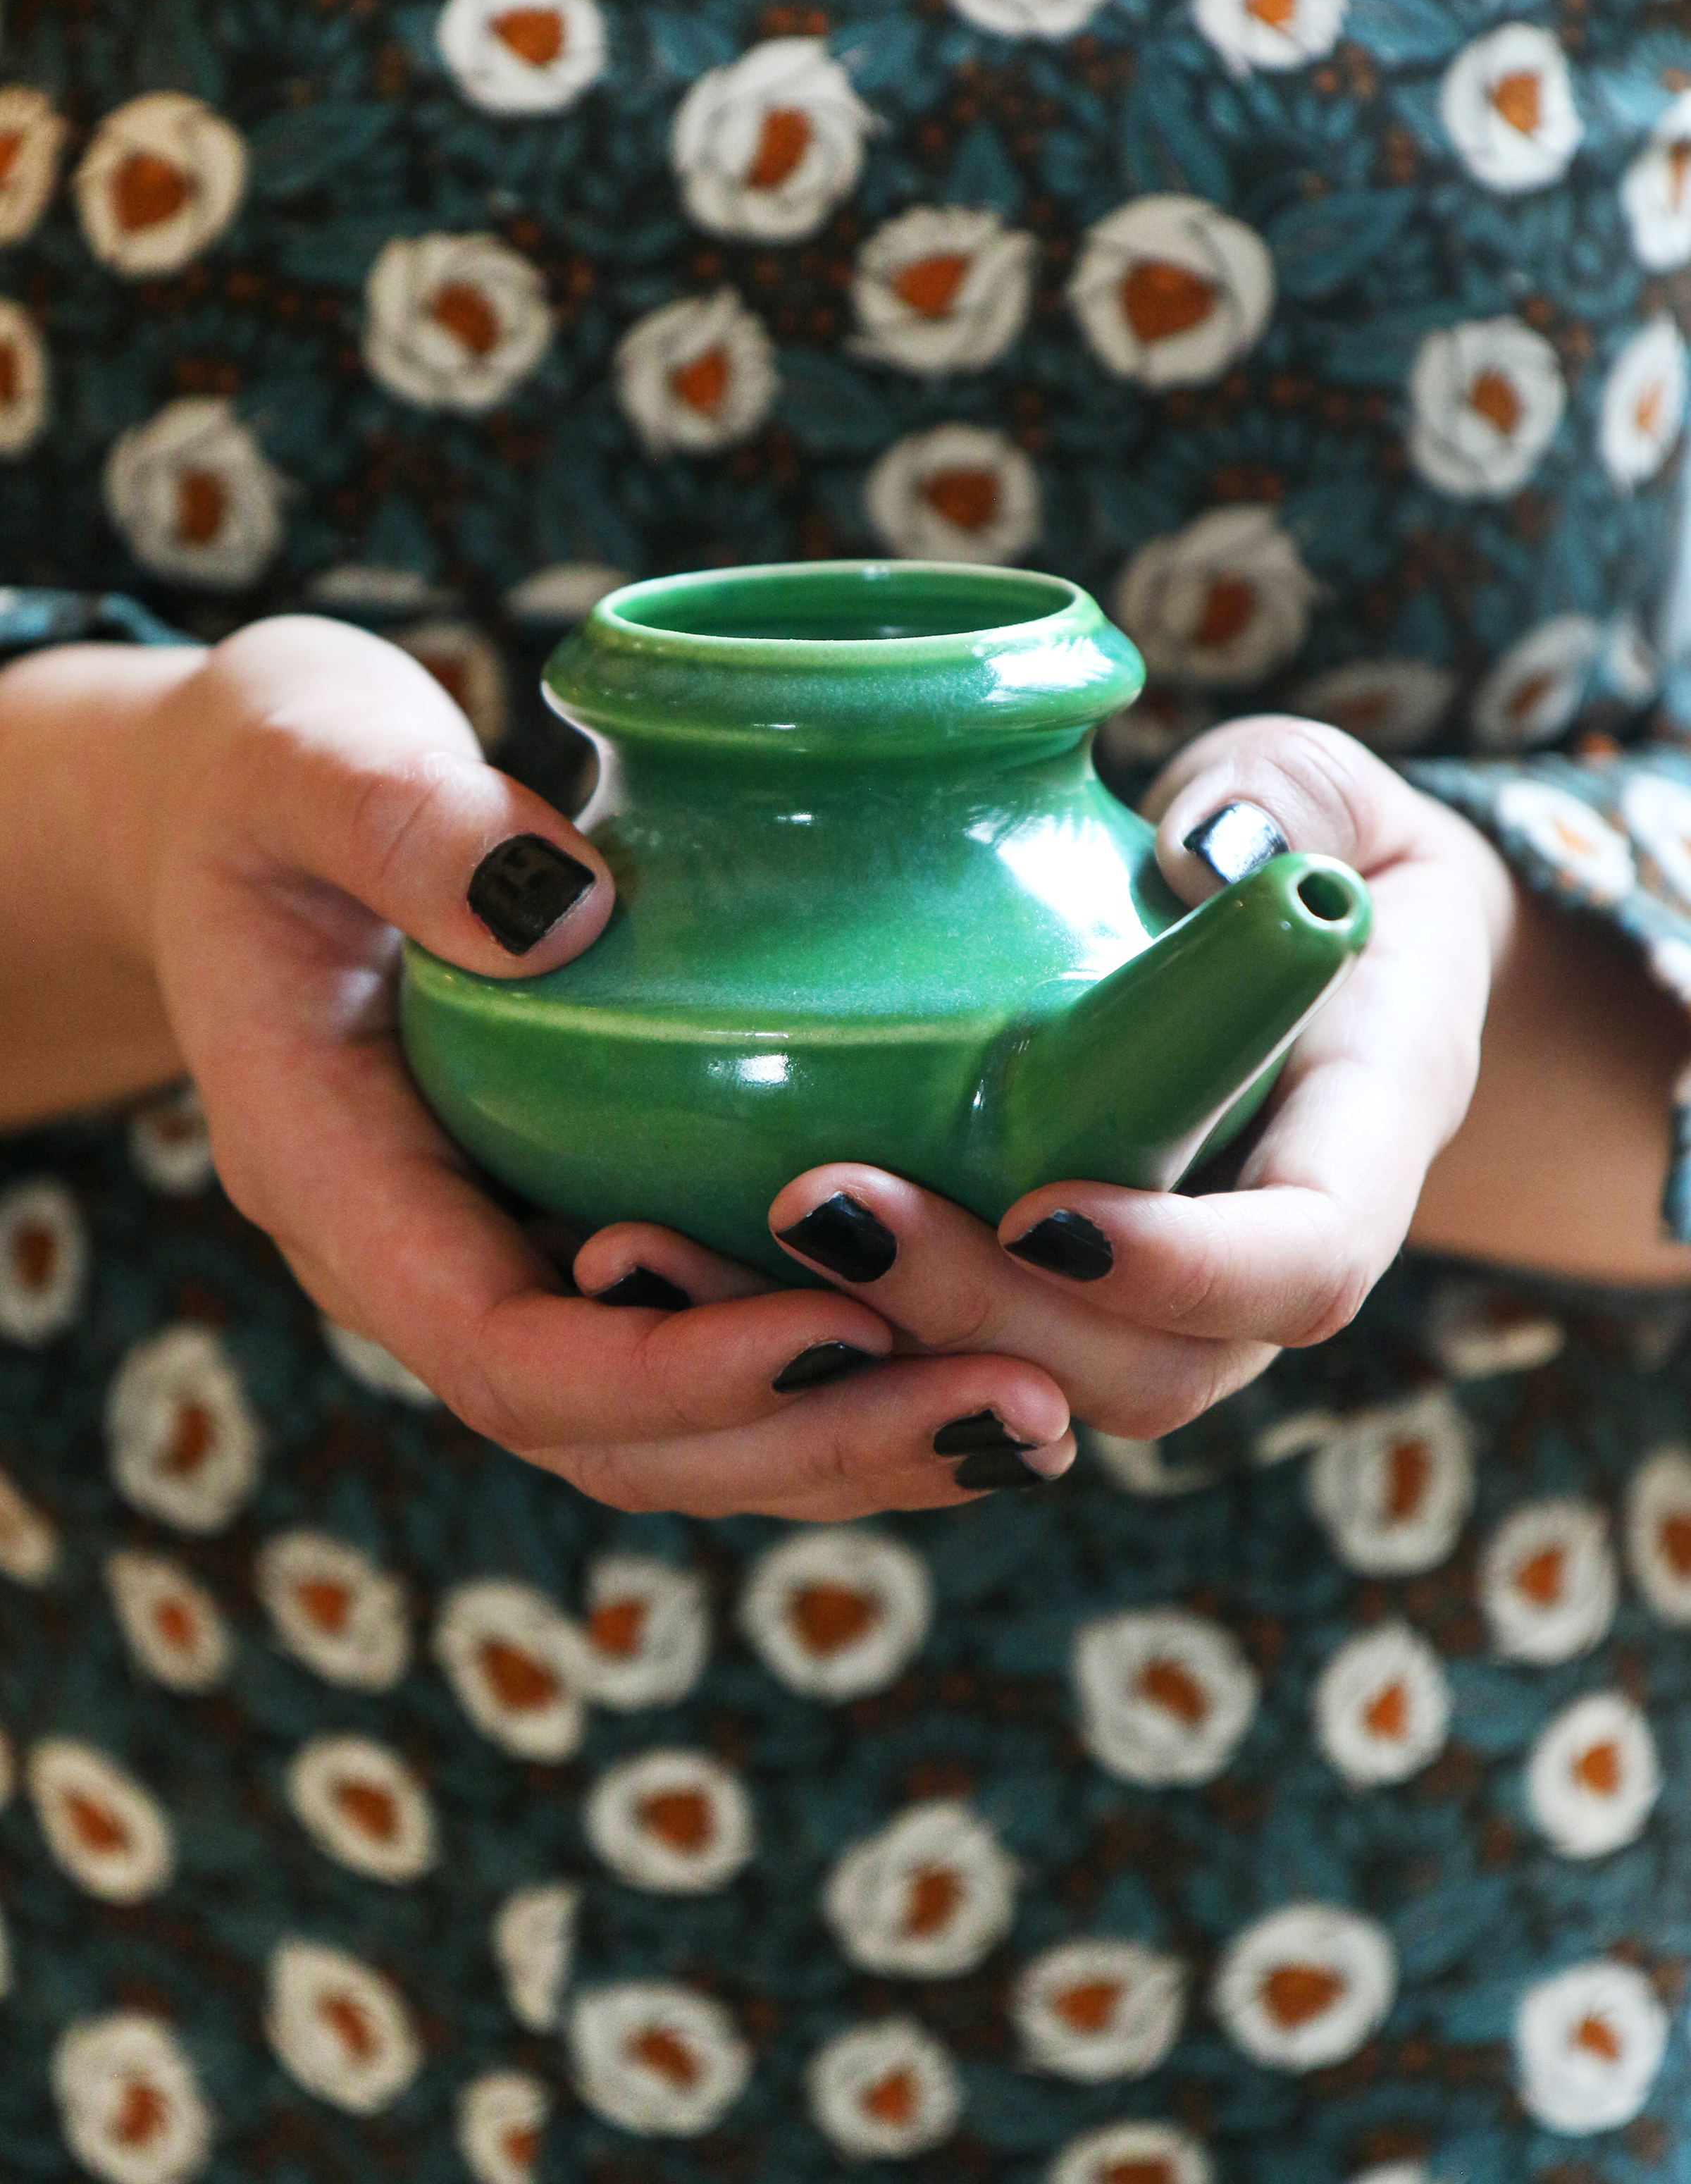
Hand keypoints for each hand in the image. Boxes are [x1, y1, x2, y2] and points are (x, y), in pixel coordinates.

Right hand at [117, 619, 1072, 1516]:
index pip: (503, 1352)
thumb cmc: (266, 780)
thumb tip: (566, 910)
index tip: (842, 1330)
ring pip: (674, 1433)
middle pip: (614, 1439)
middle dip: (813, 1441)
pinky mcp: (581, 1224)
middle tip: (1019, 1408)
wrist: (246, 819)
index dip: (673, 1371)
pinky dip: (837, 1378)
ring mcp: (507, 1258)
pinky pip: (707, 1353)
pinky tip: (979, 1347)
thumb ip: (401, 824)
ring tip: (1037, 1415)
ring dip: (851, 1443)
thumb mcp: (301, 756)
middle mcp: (424, 1263)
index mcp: (338, 1179)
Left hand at [586, 718, 1513, 1440]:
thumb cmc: (1316, 847)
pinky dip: (832, 1342)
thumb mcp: (1326, 790)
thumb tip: (1203, 842)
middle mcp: (1262, 1260)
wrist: (1316, 954)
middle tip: (819, 1210)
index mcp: (1363, 1139)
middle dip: (980, 1316)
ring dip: (877, 1349)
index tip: (1048, 1212)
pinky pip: (954, 1362)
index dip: (1187, 1269)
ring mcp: (1154, 1300)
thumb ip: (1283, 796)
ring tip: (707, 1248)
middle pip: (1150, 1371)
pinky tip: (681, 1272)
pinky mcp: (1048, 1295)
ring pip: (1036, 1393)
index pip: (1306, 1263)